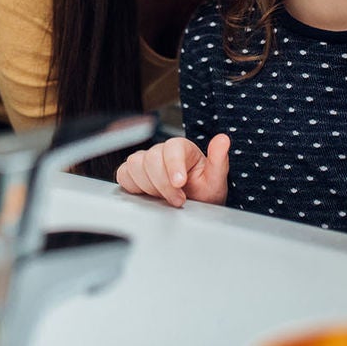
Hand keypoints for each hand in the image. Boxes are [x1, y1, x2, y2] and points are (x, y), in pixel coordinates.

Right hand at [115, 134, 229, 207]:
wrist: (194, 206)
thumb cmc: (204, 191)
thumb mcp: (216, 180)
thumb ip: (219, 160)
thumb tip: (223, 139)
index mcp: (182, 148)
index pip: (172, 148)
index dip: (173, 165)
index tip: (180, 183)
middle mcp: (162, 151)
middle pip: (151, 158)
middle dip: (163, 184)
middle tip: (178, 200)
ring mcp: (146, 162)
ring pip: (135, 165)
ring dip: (149, 186)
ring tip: (164, 198)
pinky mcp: (133, 174)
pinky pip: (123, 175)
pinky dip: (133, 186)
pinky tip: (148, 196)